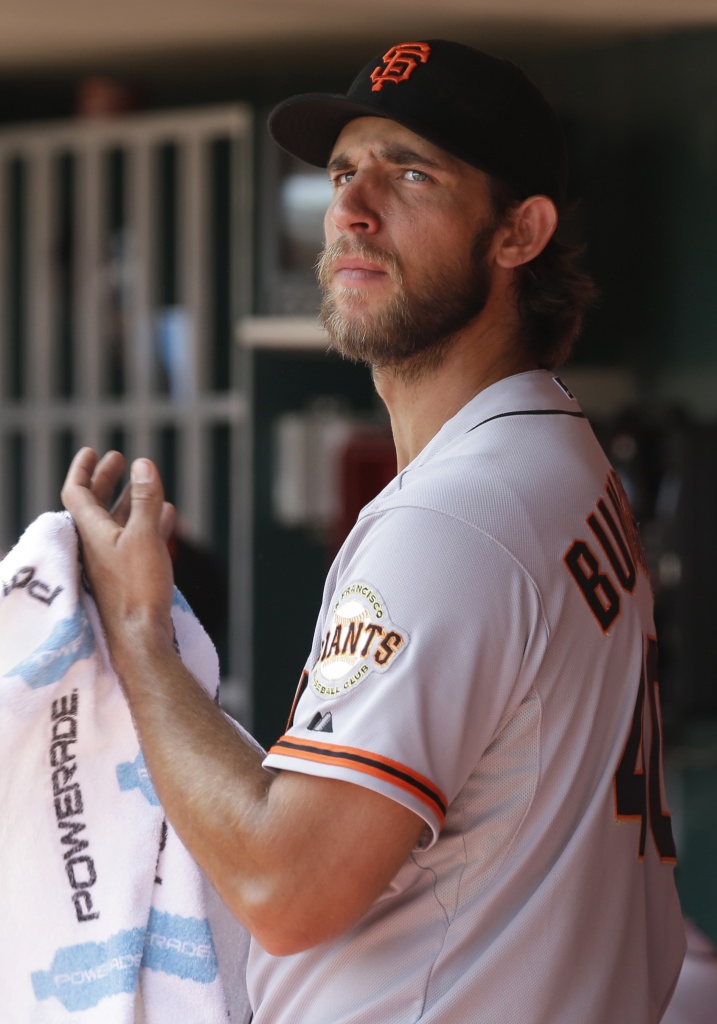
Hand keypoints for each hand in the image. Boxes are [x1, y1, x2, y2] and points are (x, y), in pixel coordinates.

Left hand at [61, 448, 176, 658]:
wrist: (140, 636)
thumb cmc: (138, 587)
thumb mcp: (144, 536)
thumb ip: (144, 499)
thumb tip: (143, 463)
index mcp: (91, 533)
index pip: (76, 492)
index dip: (84, 469)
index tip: (93, 452)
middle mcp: (96, 546)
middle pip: (95, 505)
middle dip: (107, 480)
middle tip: (119, 461)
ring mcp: (111, 562)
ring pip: (117, 523)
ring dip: (131, 502)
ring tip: (146, 485)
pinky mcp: (127, 577)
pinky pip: (135, 541)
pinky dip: (147, 524)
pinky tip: (167, 517)